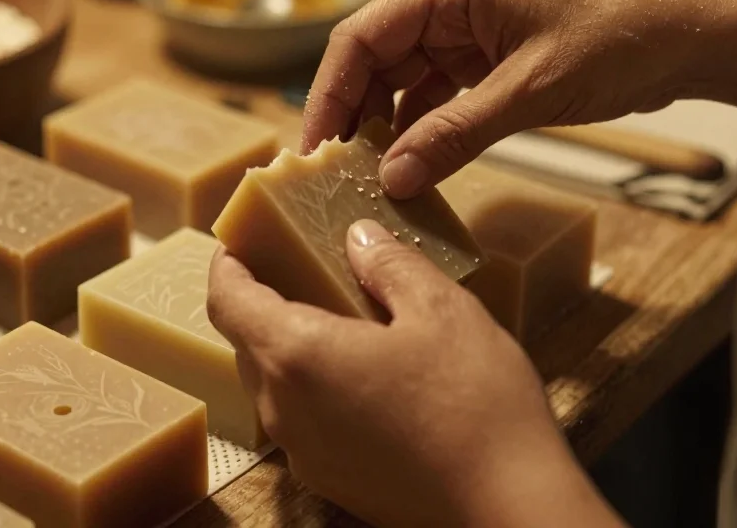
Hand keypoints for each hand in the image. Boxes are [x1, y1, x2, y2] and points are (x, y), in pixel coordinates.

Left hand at [207, 220, 623, 527]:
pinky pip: (300, 417)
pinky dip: (313, 383)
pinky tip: (365, 371)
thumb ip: (390, 265)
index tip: (243, 241)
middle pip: (247, 340)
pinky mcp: (329, 479)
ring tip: (341, 314)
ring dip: (291, 343)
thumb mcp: (441, 310)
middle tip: (302, 264)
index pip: (227, 300)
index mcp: (298, 355)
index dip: (227, 264)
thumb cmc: (476, 407)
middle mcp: (284, 409)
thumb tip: (359, 236)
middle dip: (264, 298)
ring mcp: (303, 451)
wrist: (509, 510)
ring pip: (273, 381)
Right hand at [303, 0, 736, 197]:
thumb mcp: (527, 92)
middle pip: (372, 58)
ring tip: (369, 177)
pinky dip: (419, 127)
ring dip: (385, 126)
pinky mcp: (480, 53)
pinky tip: (410, 163)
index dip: (329, 94)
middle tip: (337, 174)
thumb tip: (391, 180)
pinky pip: (432, 92)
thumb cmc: (615, 41)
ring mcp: (462, 25)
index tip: (313, 149)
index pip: (361, 37)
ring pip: (399, 78)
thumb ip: (453, 135)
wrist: (683, 38)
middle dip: (353, 116)